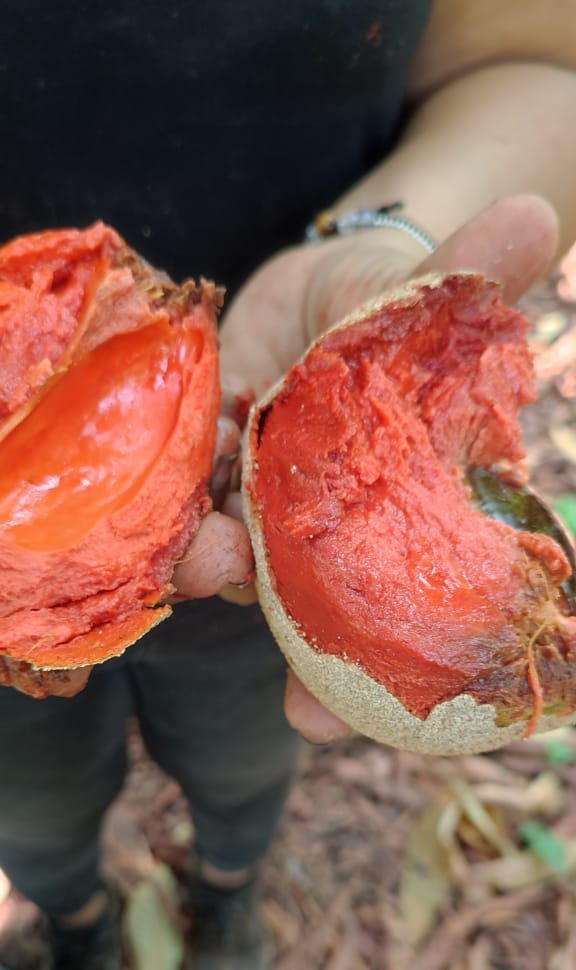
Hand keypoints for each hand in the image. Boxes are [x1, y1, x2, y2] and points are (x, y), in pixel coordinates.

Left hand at [218, 193, 558, 742]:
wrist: (337, 281)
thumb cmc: (408, 311)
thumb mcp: (439, 300)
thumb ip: (476, 277)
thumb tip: (534, 215)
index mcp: (389, 532)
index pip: (365, 625)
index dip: (340, 683)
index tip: (312, 720)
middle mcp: (325, 536)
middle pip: (286, 601)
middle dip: (259, 605)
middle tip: (233, 566)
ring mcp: (267, 504)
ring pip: (227, 548)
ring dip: (203, 548)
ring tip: (206, 530)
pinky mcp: (212, 461)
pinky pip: (187, 485)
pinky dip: (182, 474)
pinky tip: (205, 431)